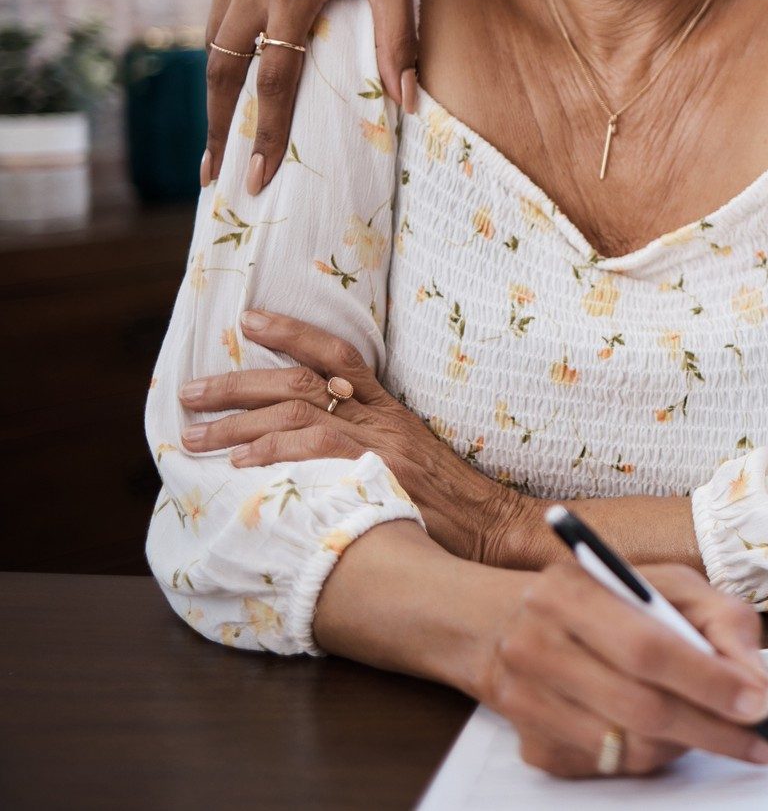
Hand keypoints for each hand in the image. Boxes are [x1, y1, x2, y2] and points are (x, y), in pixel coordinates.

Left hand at [179, 309, 523, 564]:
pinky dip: (276, 451)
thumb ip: (368, 445)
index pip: (337, 354)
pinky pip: (319, 450)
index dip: (291, 332)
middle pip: (303, 381)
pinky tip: (242, 462)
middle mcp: (383, 419)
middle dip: (239, 384)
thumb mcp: (411, 461)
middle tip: (190, 394)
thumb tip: (307, 445)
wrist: (496, 529)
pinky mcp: (380, 474)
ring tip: (195, 438)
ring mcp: (381, 446)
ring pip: (300, 412)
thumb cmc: (451, 506)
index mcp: (390, 409)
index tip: (247, 319)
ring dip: (239, 423)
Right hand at [204, 0, 427, 194]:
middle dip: (218, 126)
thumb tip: (407, 104)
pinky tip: (236, 61)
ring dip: (216, 84)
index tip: (258, 180)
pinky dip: (224, 35)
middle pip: (223, 69)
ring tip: (220, 131)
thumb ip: (400, 40)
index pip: (273, 83)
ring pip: (213, 35)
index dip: (266, 135)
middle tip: (213, 176)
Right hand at [482, 561, 767, 778]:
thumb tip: (754, 682)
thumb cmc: (604, 598)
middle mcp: (538, 647)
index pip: (648, 646)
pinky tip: (663, 729)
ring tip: (712, 724)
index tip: (757, 702)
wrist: (509, 622)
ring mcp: (528, 703)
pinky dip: (652, 754)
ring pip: (630, 746)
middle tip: (759, 738)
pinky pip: (612, 767)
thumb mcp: (667, 584)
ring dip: (685, 742)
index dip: (708, 679)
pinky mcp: (533, 747)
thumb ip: (720, 620)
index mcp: (570, 591)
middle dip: (713, 727)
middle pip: (641, 706)